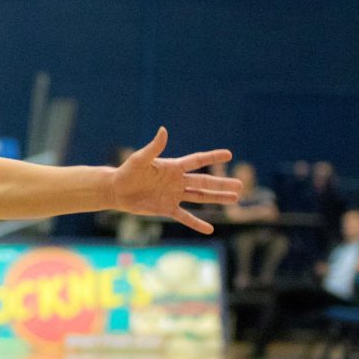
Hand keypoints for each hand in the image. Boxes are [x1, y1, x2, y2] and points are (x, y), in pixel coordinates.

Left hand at [110, 127, 241, 233]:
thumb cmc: (127, 172)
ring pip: (200, 197)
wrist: (117, 190)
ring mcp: (174, 195)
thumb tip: (163, 130)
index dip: (212, 157)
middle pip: (204, 182)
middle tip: (241, 185)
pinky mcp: (167, 208)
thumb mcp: (140, 159)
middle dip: (222, 184)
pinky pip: (185, 216)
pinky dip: (196, 223)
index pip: (196, 161)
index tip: (229, 153)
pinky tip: (210, 229)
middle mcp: (177, 181)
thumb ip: (154, 147)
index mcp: (172, 167)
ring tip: (235, 199)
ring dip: (217, 199)